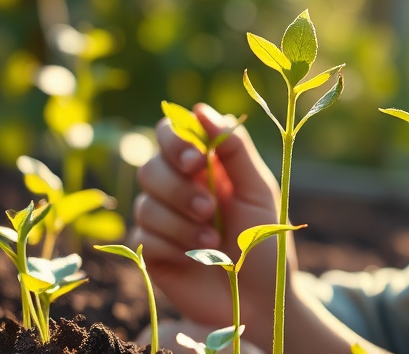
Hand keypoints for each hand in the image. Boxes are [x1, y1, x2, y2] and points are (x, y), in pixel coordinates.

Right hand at [130, 103, 280, 347]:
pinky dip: (172, 246)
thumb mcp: (259, 192)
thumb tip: (201, 109)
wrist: (260, 299)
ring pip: (144, 204)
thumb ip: (234, 150)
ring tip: (213, 240)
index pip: (169, 133)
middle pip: (150, 167)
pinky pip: (142, 237)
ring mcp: (162, 219)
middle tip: (209, 209)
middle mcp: (179, 187)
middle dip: (178, 189)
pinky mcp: (150, 251)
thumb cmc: (266, 243)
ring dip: (180, 222)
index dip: (175, 142)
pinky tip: (199, 258)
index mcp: (206, 166)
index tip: (197, 163)